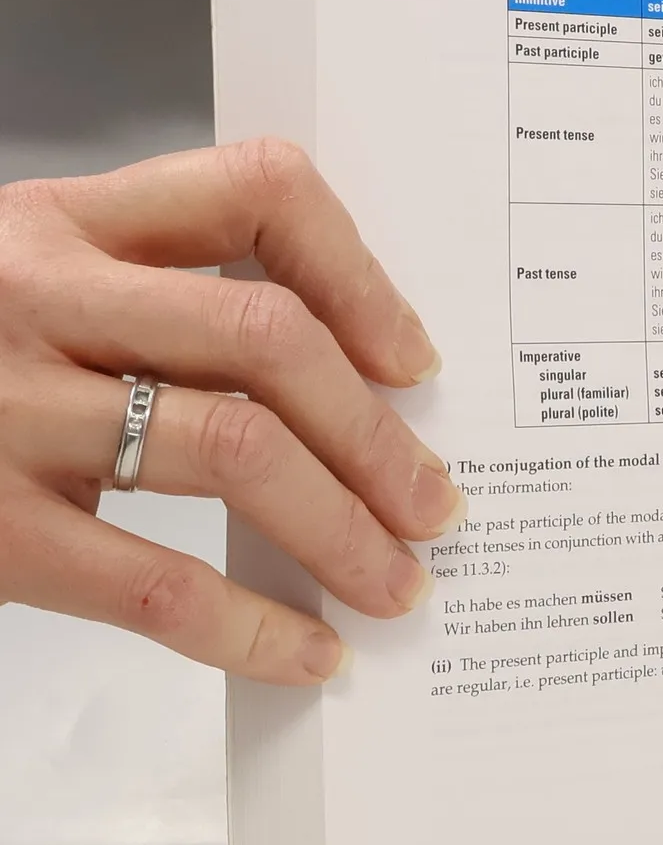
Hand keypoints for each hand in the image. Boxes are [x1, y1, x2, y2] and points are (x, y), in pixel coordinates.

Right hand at [0, 139, 462, 683]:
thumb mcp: (20, 274)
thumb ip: (145, 294)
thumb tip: (338, 385)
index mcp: (66, 221)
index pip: (257, 190)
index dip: (361, 276)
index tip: (414, 360)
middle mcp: (40, 293)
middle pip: (270, 340)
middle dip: (380, 436)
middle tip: (438, 505)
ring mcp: (4, 407)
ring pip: (235, 451)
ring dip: (346, 529)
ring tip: (398, 583)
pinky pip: (151, 578)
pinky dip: (250, 626)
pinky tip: (306, 654)